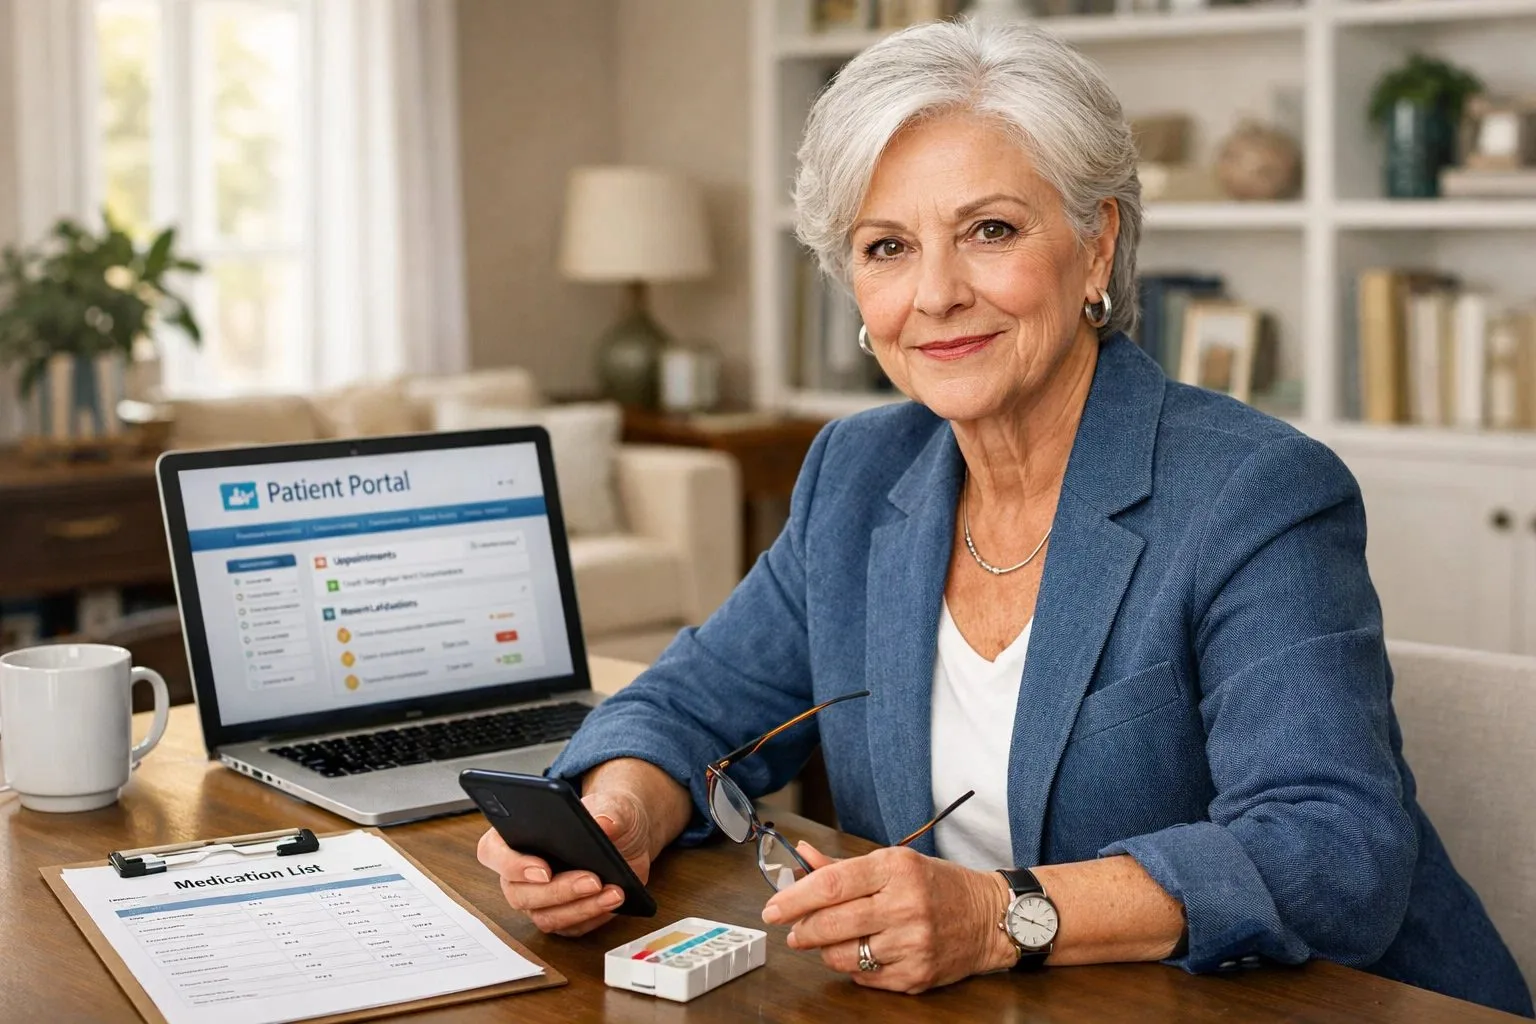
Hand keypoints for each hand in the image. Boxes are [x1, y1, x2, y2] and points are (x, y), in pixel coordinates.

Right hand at [476, 788, 653, 936]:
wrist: (628, 837)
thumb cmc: (607, 815)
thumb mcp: (613, 803)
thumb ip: (608, 809)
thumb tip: (604, 824)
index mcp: (517, 835)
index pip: (493, 852)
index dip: (511, 865)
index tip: (543, 870)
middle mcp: (521, 872)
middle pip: (520, 894)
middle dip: (558, 891)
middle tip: (592, 880)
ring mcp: (539, 899)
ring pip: (545, 916)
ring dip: (581, 907)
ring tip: (613, 892)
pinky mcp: (563, 916)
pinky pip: (570, 927)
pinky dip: (594, 916)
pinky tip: (614, 900)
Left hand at [761, 841, 1012, 992]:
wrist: (989, 917)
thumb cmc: (937, 885)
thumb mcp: (894, 862)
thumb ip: (843, 866)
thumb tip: (801, 857)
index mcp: (897, 869)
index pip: (832, 884)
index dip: (795, 898)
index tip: (774, 908)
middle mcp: (906, 905)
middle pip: (832, 923)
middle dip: (802, 930)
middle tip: (793, 931)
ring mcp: (913, 944)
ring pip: (844, 956)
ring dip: (825, 951)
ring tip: (827, 941)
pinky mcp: (917, 975)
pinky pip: (865, 978)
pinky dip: (853, 967)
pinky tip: (862, 952)